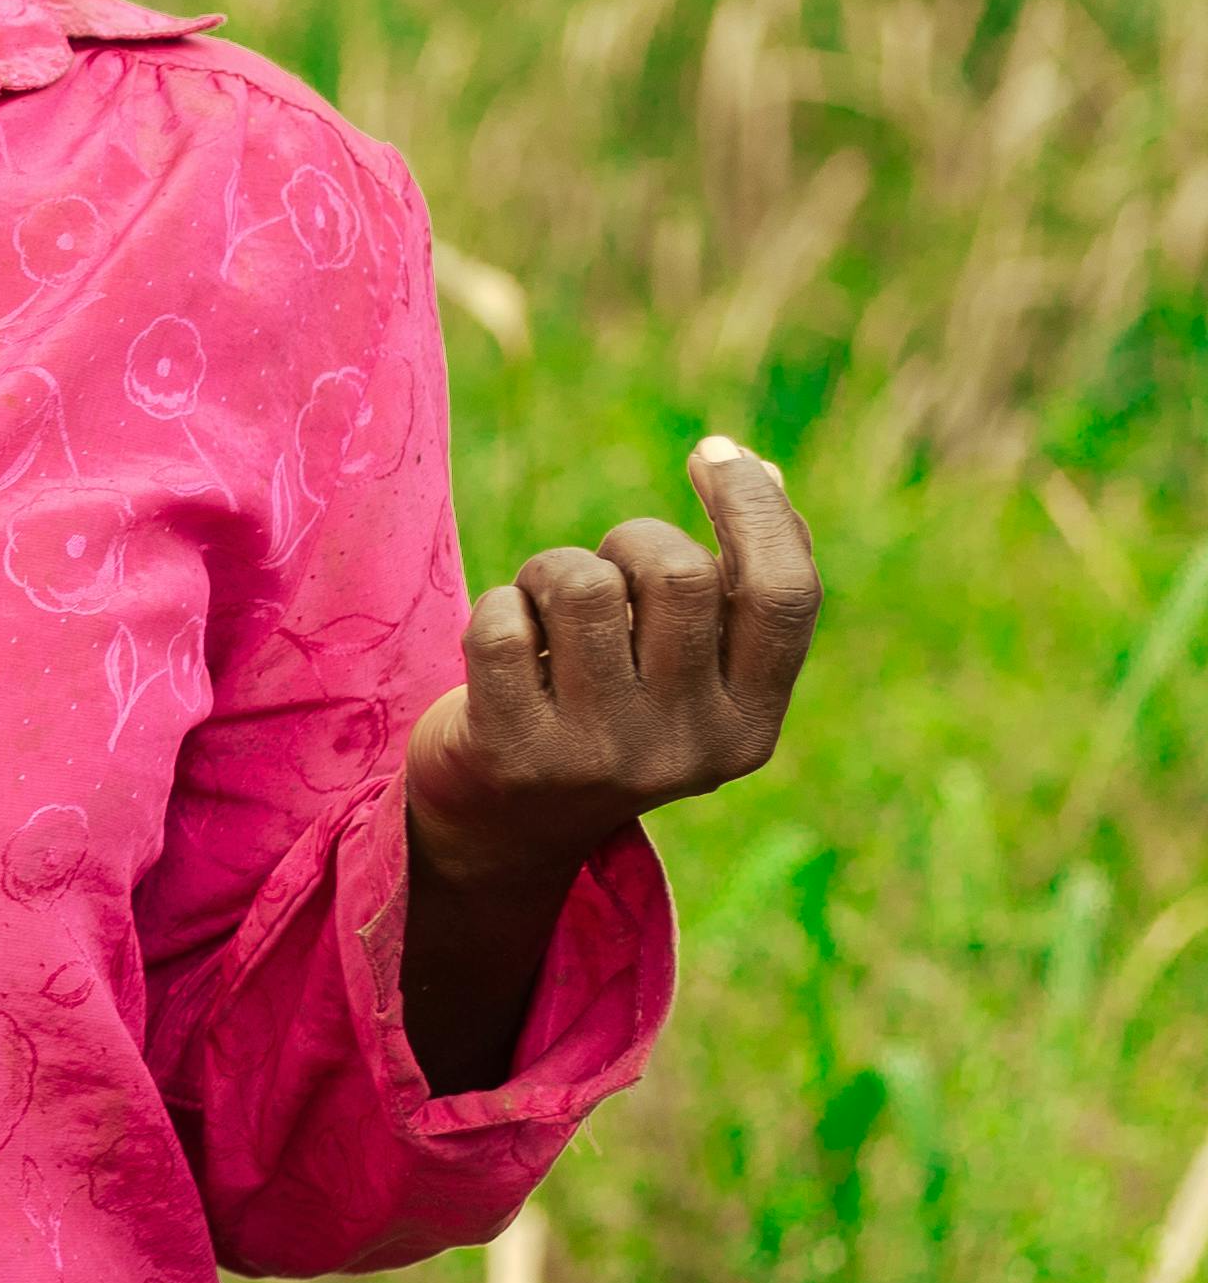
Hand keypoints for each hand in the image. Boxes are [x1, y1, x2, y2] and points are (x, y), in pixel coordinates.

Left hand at [408, 432, 822, 884]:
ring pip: (584, 584)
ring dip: (553, 570)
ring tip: (546, 610)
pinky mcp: (513, 752)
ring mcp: (599, 755)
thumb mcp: (689, 671)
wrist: (502, 831)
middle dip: (631, 541)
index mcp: (750, 726)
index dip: (754, 506)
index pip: (785, 595)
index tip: (712, 451)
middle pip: (679, 572)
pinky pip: (502, 619)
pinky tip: (504, 652)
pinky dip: (497, 610)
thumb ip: (733, 586)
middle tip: (605, 577)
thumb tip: (758, 468)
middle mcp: (685, 750)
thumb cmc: (608, 715)